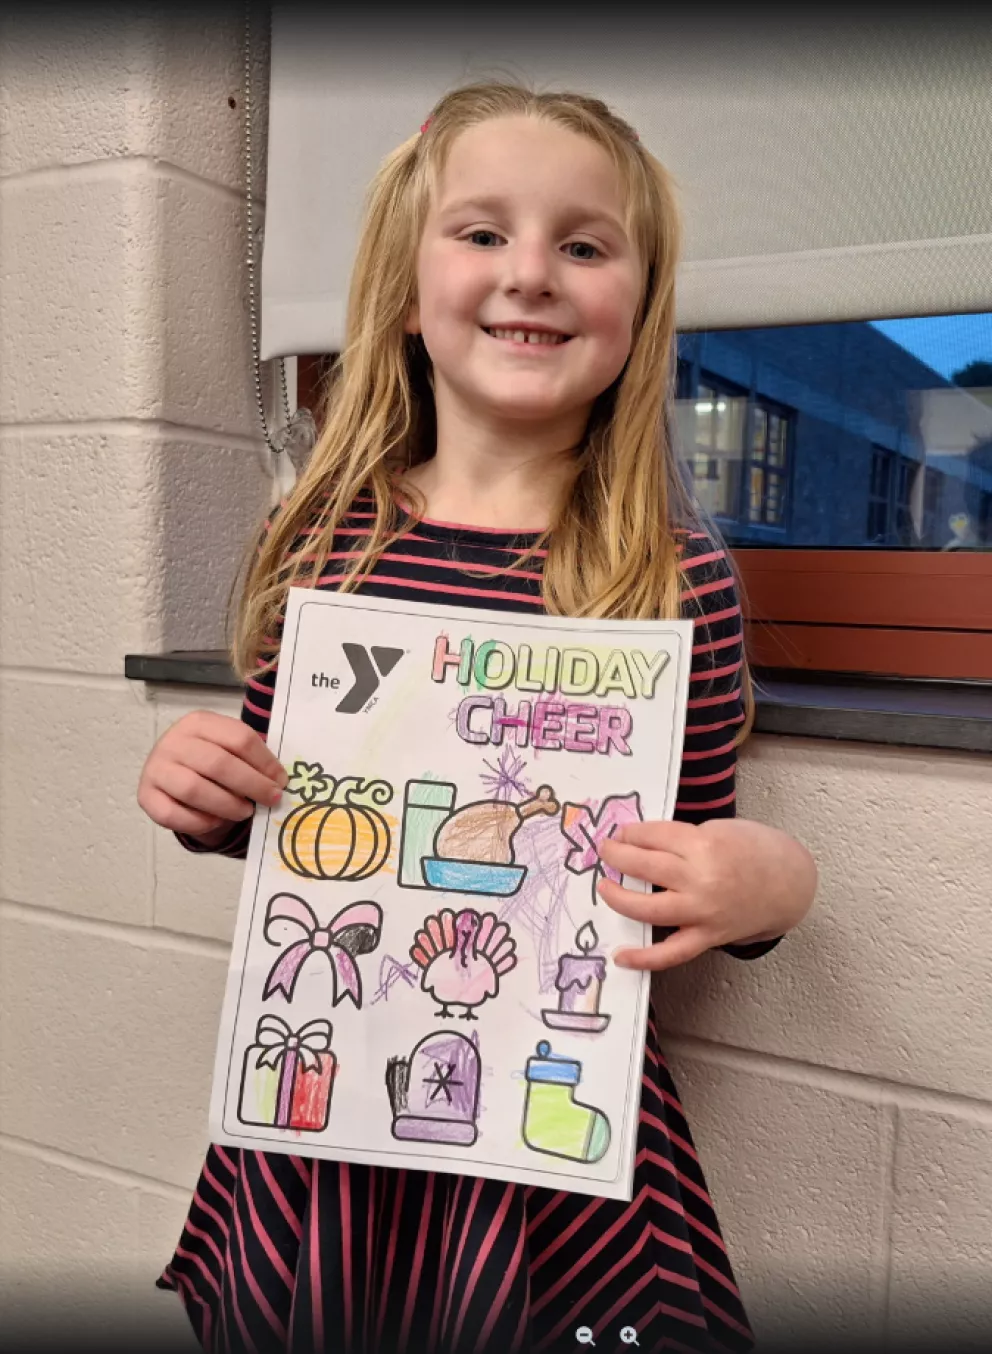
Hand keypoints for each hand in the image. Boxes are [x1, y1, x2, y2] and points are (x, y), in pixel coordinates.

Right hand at [137, 711, 287, 839]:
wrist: (170, 771)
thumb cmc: (208, 759)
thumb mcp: (228, 748)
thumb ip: (250, 759)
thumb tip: (278, 782)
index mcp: (199, 722)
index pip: (239, 738)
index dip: (265, 762)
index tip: (281, 780)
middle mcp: (174, 741)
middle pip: (218, 763)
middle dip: (251, 785)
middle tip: (271, 799)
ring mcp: (156, 768)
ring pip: (194, 789)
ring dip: (227, 804)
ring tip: (245, 811)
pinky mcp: (145, 796)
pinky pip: (173, 815)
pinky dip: (199, 822)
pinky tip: (216, 821)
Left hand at [597, 817, 816, 970]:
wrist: (789, 884)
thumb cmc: (756, 851)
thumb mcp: (720, 829)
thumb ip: (682, 838)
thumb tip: (641, 844)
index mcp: (704, 844)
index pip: (652, 836)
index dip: (630, 833)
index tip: (620, 833)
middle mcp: (701, 879)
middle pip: (644, 867)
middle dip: (617, 856)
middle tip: (605, 851)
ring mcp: (703, 912)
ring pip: (648, 909)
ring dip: (619, 898)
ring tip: (605, 887)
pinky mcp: (708, 936)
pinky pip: (671, 953)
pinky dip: (644, 958)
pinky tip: (620, 956)